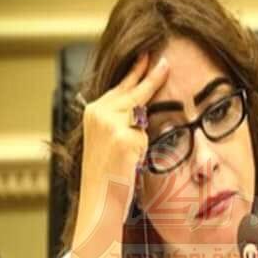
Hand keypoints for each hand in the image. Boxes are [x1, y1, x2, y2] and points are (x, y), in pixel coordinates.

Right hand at [73, 53, 169, 247]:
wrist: (98, 201)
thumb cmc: (106, 175)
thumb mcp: (108, 141)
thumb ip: (120, 121)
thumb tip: (141, 108)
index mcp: (94, 112)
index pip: (119, 87)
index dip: (135, 72)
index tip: (147, 57)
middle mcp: (100, 113)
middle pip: (133, 90)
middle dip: (150, 75)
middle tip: (164, 59)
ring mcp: (112, 124)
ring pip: (142, 114)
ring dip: (143, 130)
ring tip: (140, 131)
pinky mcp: (126, 138)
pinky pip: (146, 136)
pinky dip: (144, 149)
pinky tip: (130, 162)